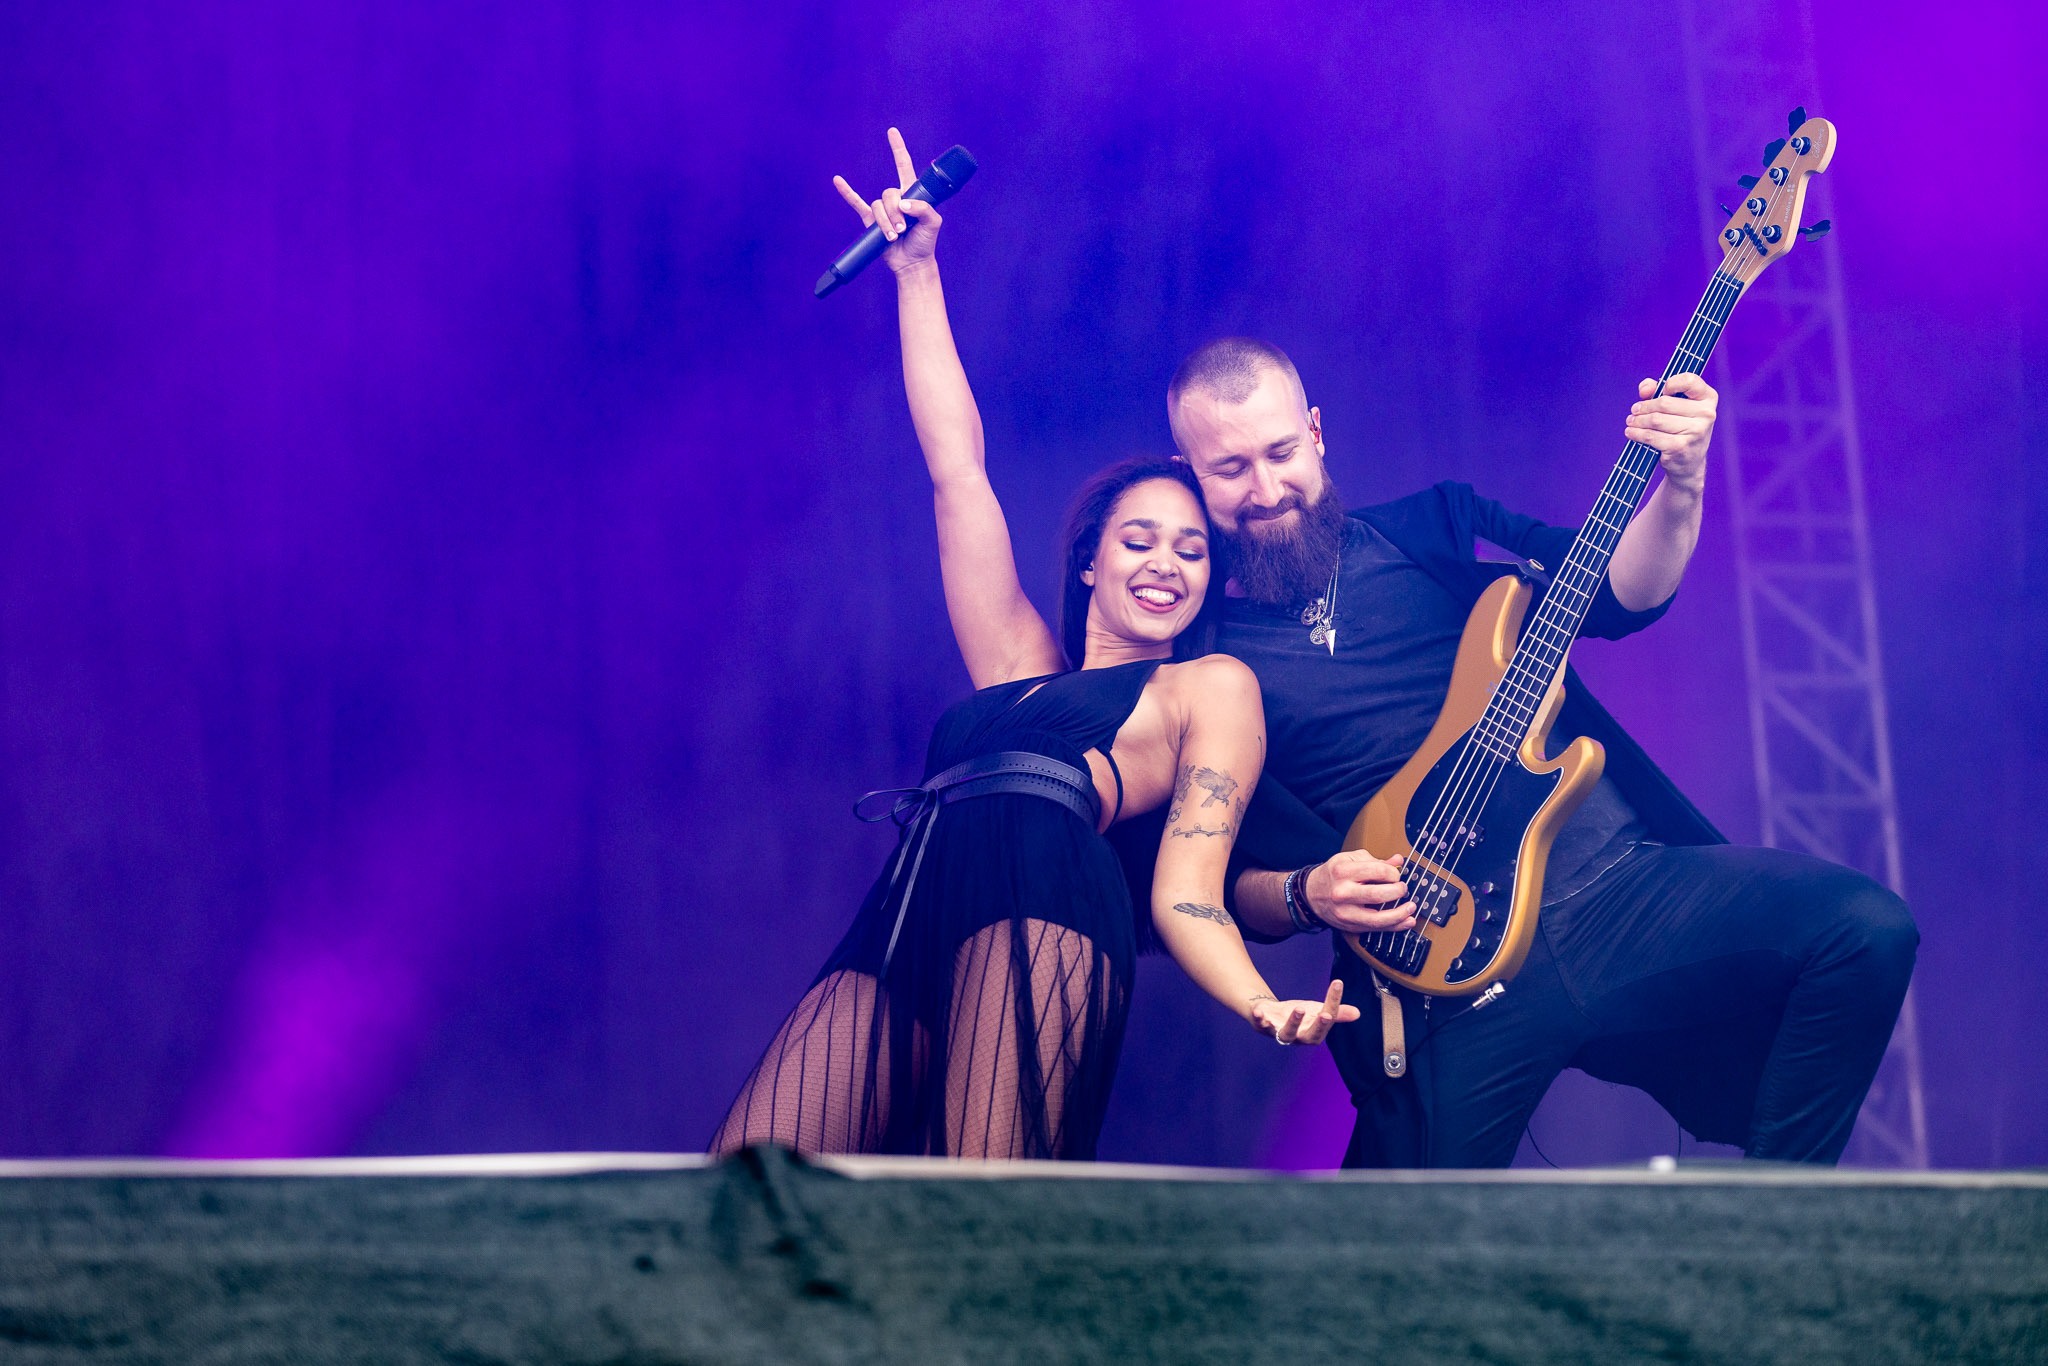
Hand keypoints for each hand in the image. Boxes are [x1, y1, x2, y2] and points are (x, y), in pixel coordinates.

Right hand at [832, 126, 941, 275]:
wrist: (912, 262)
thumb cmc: (925, 241)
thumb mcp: (933, 223)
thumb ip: (923, 208)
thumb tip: (902, 203)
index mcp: (911, 193)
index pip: (904, 166)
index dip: (898, 149)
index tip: (892, 131)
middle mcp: (896, 198)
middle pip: (888, 193)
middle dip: (895, 213)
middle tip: (904, 230)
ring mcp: (882, 210)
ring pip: (878, 206)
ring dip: (886, 222)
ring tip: (894, 237)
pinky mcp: (871, 222)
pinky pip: (857, 204)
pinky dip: (847, 193)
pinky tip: (838, 181)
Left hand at [1250, 981, 1359, 1045]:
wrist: (1270, 1015)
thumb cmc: (1298, 1016)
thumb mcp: (1317, 1012)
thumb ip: (1336, 1013)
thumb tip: (1357, 1013)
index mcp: (1313, 1034)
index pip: (1326, 1020)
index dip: (1333, 1004)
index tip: (1337, 984)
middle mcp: (1297, 1037)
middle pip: (1308, 1036)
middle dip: (1317, 1026)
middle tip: (1326, 1014)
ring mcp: (1278, 1032)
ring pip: (1285, 1033)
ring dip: (1292, 1022)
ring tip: (1299, 1009)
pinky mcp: (1262, 1024)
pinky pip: (1260, 1024)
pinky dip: (1259, 1018)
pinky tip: (1260, 1011)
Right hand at [1305, 850, 1416, 933]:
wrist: (1311, 894)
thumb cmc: (1333, 875)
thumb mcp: (1349, 859)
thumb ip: (1375, 860)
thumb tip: (1398, 861)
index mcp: (1343, 871)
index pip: (1378, 871)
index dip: (1394, 873)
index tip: (1396, 875)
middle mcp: (1342, 892)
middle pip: (1379, 895)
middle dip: (1398, 891)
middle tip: (1403, 889)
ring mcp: (1345, 912)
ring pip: (1378, 918)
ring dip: (1400, 914)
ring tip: (1411, 908)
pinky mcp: (1350, 925)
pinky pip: (1376, 928)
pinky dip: (1394, 927)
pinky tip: (1406, 922)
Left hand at [1626, 372, 1716, 495]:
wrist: (1689, 464)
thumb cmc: (1680, 428)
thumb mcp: (1675, 406)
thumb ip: (1658, 390)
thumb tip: (1645, 389)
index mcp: (1708, 398)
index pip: (1689, 380)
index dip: (1671, 383)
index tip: (1660, 391)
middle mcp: (1706, 413)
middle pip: (1664, 402)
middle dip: (1644, 406)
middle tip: (1635, 411)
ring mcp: (1695, 431)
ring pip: (1655, 419)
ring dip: (1638, 420)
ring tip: (1631, 421)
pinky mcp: (1680, 447)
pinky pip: (1651, 436)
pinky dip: (1637, 434)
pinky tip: (1631, 432)